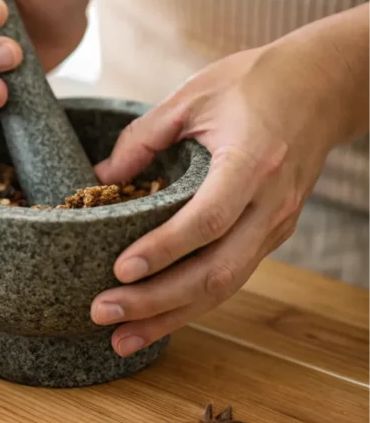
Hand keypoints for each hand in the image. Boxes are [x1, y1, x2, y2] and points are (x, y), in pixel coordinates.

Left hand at [89, 35, 347, 356]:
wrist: (321, 87)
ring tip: (120, 339)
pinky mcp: (271, 234)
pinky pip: (231, 278)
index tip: (121, 270)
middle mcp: (270, 204)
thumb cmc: (254, 84)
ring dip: (171, 316)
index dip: (165, 249)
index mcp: (252, 162)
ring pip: (225, 286)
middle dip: (156, 300)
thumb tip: (100, 179)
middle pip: (215, 270)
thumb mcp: (192, 96)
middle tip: (103, 313)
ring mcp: (275, 225)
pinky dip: (192, 304)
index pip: (208, 218)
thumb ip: (142, 137)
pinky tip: (156, 320)